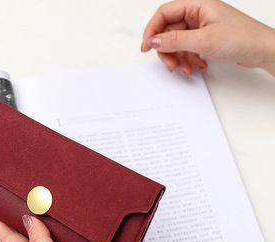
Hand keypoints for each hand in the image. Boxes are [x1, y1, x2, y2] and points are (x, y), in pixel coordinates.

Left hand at [0, 213, 134, 241]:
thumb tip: (29, 221)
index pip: (11, 240)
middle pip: (27, 235)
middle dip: (17, 217)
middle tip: (12, 199)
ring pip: (48, 234)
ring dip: (42, 219)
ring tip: (37, 203)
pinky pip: (68, 237)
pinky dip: (65, 226)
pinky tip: (68, 219)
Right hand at [141, 0, 274, 76]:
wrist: (260, 50)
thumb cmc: (241, 38)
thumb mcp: (203, 40)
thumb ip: (175, 40)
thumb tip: (153, 41)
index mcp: (197, 5)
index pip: (164, 14)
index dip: (152, 30)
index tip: (146, 47)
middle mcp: (197, 14)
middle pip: (168, 32)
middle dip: (168, 51)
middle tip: (171, 65)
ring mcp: (200, 28)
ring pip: (176, 44)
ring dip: (178, 60)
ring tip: (187, 69)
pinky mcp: (203, 40)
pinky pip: (186, 51)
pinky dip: (188, 61)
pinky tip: (198, 66)